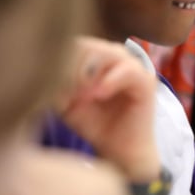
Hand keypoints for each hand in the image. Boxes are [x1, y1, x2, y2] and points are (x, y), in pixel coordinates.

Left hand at [55, 37, 159, 182]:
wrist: (118, 150)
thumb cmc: (93, 124)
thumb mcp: (65, 102)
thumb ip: (56, 83)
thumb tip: (48, 69)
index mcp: (96, 56)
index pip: (74, 44)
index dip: (61, 63)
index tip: (55, 90)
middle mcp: (115, 56)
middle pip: (89, 45)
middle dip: (73, 68)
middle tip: (68, 94)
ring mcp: (133, 66)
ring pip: (107, 52)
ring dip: (90, 73)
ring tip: (82, 96)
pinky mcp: (146, 81)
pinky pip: (128, 69)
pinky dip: (110, 81)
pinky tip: (98, 96)